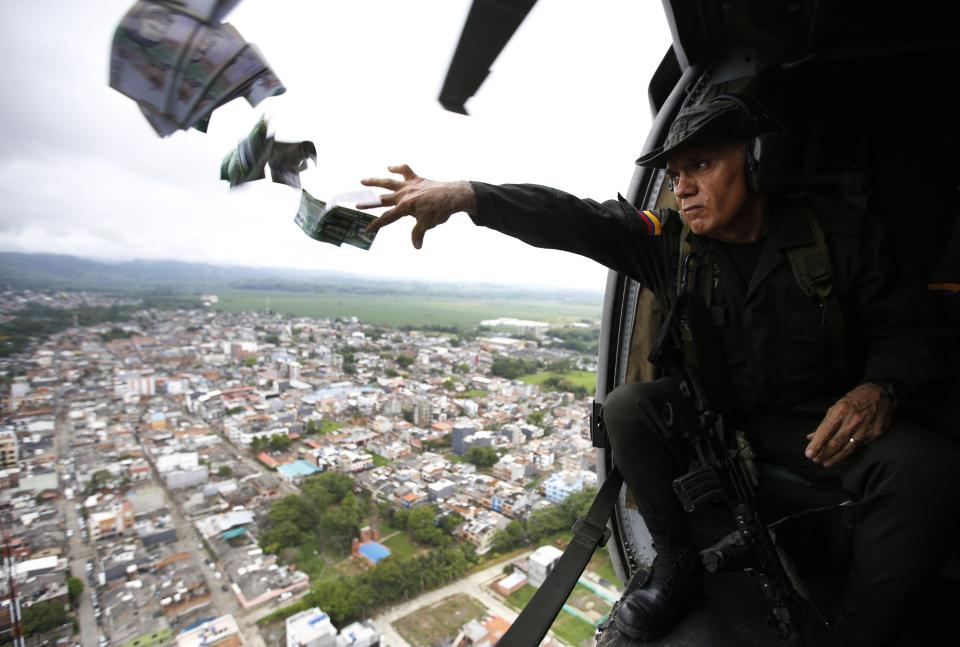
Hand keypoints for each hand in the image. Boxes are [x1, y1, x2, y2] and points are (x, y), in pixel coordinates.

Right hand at [360, 164, 475, 248]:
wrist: (452, 195)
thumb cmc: (440, 210)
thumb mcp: (428, 224)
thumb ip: (418, 234)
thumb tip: (416, 246)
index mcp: (405, 207)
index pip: (387, 218)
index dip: (377, 224)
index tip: (367, 228)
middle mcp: (403, 195)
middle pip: (382, 199)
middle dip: (369, 203)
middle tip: (356, 204)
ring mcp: (409, 185)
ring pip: (388, 182)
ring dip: (375, 181)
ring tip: (362, 181)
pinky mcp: (416, 178)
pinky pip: (404, 170)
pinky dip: (397, 168)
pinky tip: (389, 167)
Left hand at [804, 383, 893, 467]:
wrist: (882, 394)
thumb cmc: (856, 399)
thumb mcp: (837, 406)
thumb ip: (825, 423)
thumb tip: (812, 437)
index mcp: (841, 411)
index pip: (825, 431)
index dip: (816, 444)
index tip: (808, 453)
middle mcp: (852, 421)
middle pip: (835, 443)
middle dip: (823, 453)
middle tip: (815, 459)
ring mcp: (865, 429)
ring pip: (847, 449)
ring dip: (835, 458)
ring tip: (826, 463)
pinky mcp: (874, 434)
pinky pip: (858, 447)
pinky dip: (847, 454)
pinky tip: (841, 457)